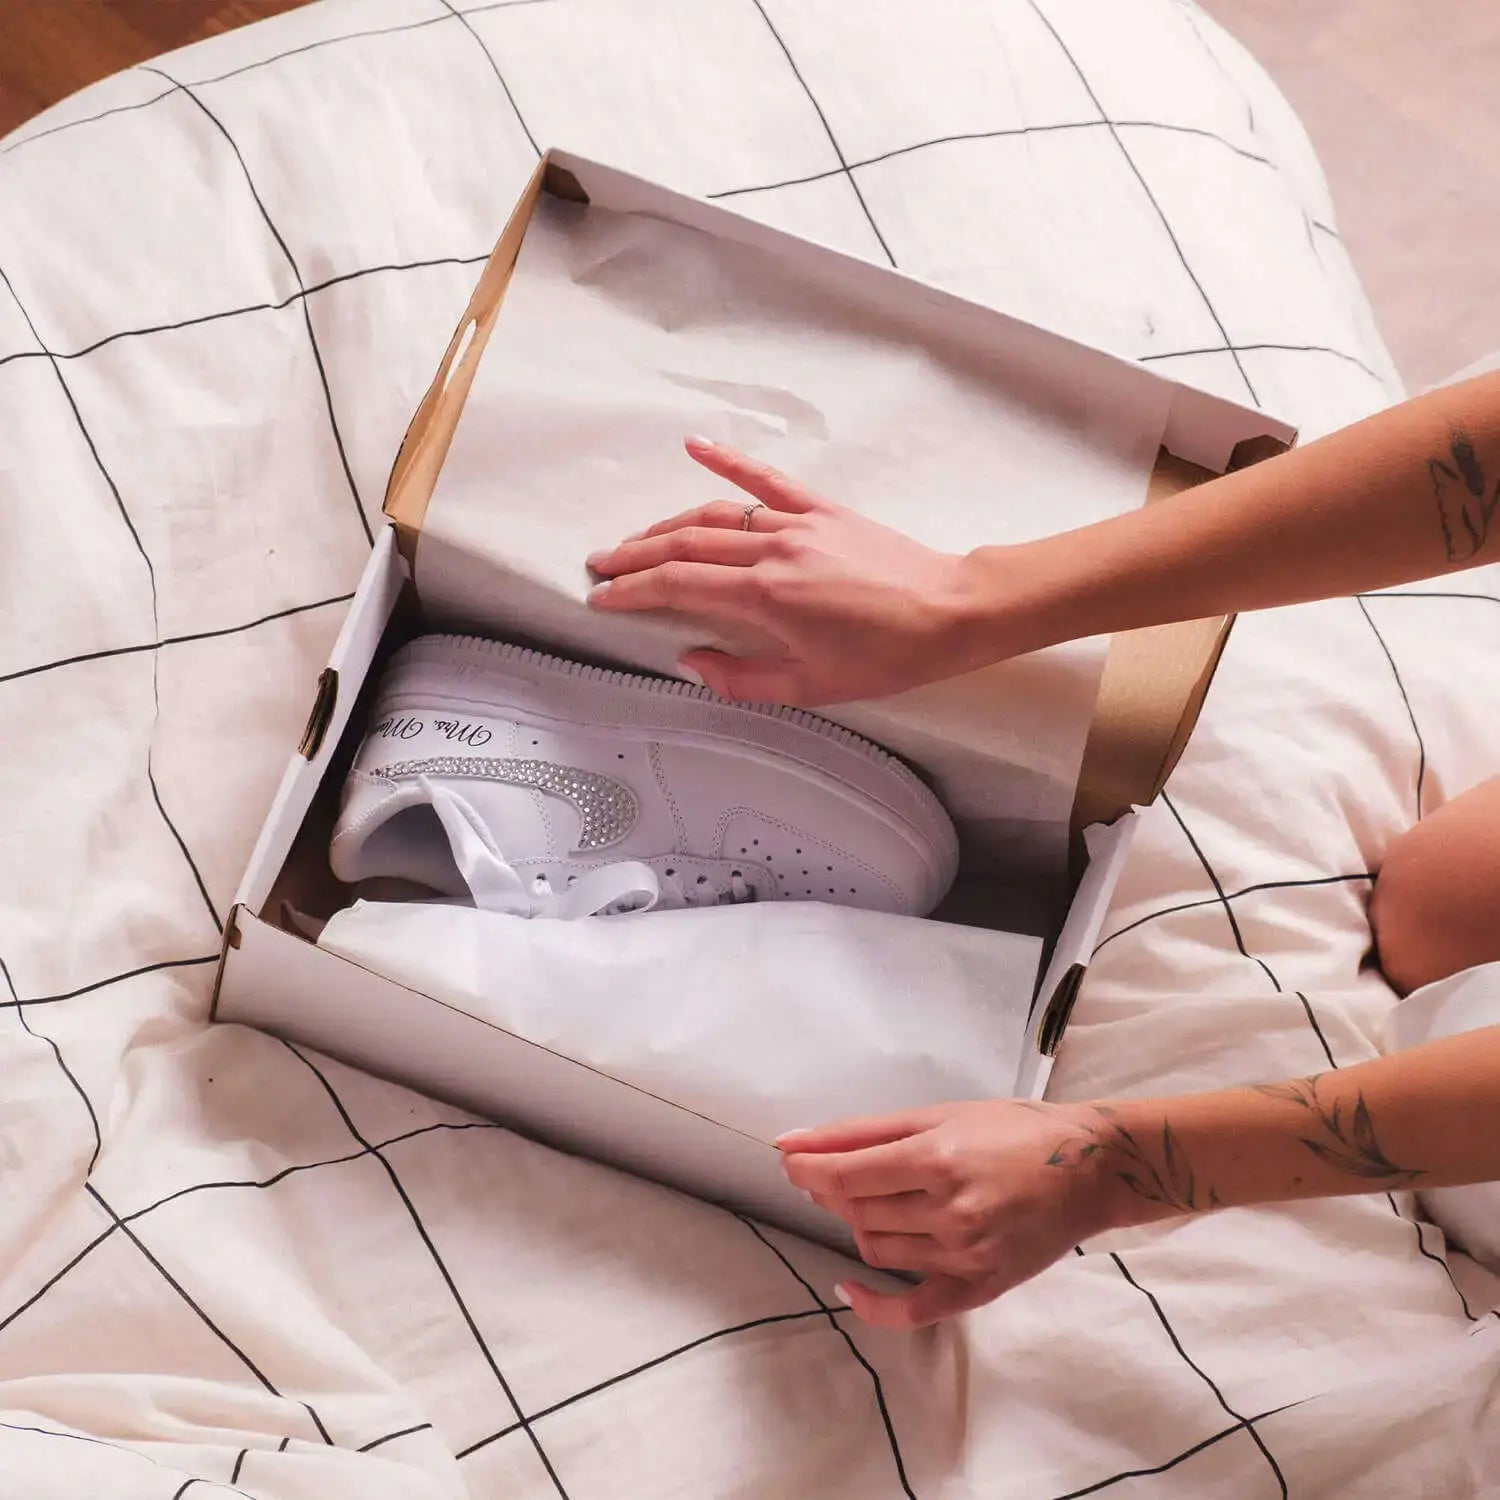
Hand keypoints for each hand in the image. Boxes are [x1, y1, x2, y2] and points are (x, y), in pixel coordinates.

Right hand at [585, 438, 1015, 705]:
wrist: (951, 612)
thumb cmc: (888, 656)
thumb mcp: (812, 687)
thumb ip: (741, 678)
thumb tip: (691, 661)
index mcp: (766, 597)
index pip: (678, 586)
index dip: (632, 592)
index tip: (601, 599)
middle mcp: (773, 551)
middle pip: (685, 545)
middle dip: (635, 556)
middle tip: (600, 567)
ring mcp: (798, 524)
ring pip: (715, 515)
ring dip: (667, 525)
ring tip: (633, 540)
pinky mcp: (823, 510)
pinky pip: (768, 481)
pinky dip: (729, 462)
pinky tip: (694, 447)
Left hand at [779, 1100, 1156, 1329]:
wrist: (1089, 1170)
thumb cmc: (1012, 1130)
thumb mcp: (939, 1113)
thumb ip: (863, 1130)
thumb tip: (793, 1140)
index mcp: (939, 1158)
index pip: (849, 1174)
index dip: (808, 1168)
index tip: (787, 1159)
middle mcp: (951, 1211)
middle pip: (859, 1211)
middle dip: (833, 1191)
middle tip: (835, 1173)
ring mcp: (965, 1256)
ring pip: (876, 1250)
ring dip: (859, 1225)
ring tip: (872, 1200)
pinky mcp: (979, 1288)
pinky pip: (911, 1310)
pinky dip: (873, 1304)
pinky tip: (848, 1288)